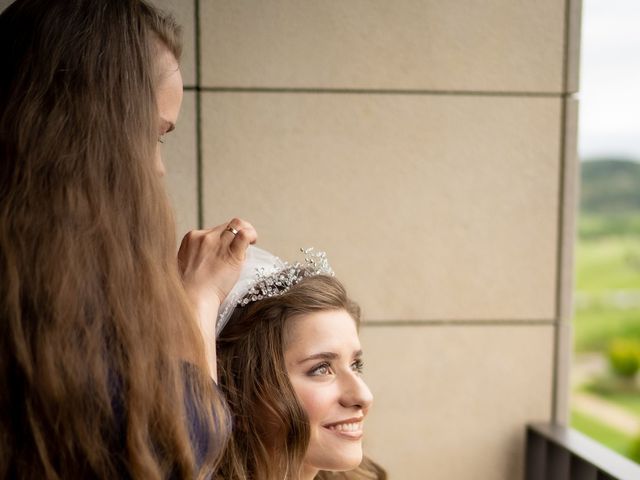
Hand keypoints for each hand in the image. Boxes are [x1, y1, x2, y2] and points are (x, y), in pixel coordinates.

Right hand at [177, 218, 256, 379]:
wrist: (193, 299)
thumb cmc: (188, 290)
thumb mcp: (185, 266)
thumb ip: (196, 257)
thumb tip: (208, 259)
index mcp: (191, 238)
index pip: (212, 230)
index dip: (222, 238)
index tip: (225, 248)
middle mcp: (204, 237)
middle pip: (225, 227)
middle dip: (234, 235)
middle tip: (240, 247)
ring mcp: (218, 244)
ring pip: (237, 226)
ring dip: (246, 231)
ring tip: (252, 240)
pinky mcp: (232, 253)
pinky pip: (245, 234)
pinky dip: (251, 234)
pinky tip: (254, 240)